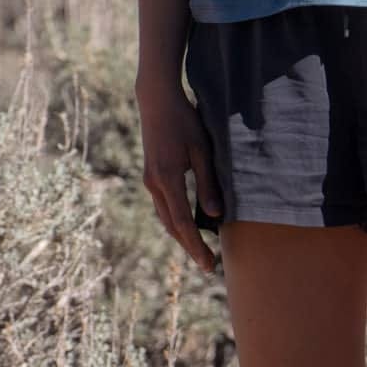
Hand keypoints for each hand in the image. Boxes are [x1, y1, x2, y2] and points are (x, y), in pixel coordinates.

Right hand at [137, 84, 222, 272]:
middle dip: (189, 246)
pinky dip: (175, 220)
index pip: (183, 223)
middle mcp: (154, 184)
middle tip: (208, 265)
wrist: (156, 101)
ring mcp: (150, 180)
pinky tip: (188, 225)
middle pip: (171, 226)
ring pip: (165, 218)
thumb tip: (215, 215)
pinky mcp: (151, 175)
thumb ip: (208, 183)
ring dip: (181, 235)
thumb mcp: (202, 150)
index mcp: (167, 179)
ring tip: (200, 249)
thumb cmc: (184, 121)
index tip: (209, 264)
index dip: (196, 246)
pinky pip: (163, 206)